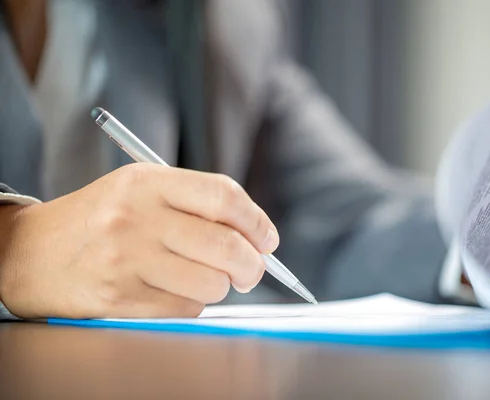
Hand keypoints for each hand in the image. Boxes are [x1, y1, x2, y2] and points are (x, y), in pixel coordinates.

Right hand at [0, 164, 278, 318]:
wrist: (31, 252)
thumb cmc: (100, 218)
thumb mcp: (140, 189)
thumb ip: (195, 203)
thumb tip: (255, 235)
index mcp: (147, 182)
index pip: (223, 195)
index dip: (257, 220)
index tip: (268, 239)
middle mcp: (137, 217)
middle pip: (226, 245)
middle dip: (253, 264)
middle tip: (253, 270)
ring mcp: (126, 259)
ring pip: (211, 283)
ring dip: (220, 287)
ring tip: (204, 278)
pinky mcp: (119, 297)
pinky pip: (185, 309)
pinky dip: (193, 304)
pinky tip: (174, 290)